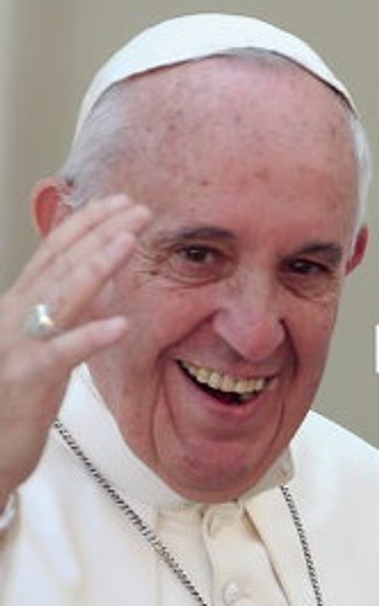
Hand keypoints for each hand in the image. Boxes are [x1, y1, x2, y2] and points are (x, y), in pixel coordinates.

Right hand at [0, 194, 151, 506]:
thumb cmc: (16, 402)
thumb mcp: (45, 352)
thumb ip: (66, 320)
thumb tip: (101, 294)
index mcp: (19, 308)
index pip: (54, 254)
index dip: (85, 224)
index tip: (120, 202)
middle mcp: (14, 317)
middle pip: (60, 264)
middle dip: (99, 232)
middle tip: (137, 208)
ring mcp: (17, 346)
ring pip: (59, 297)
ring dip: (96, 265)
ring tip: (129, 241)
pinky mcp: (26, 381)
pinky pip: (61, 354)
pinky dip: (90, 336)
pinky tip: (120, 324)